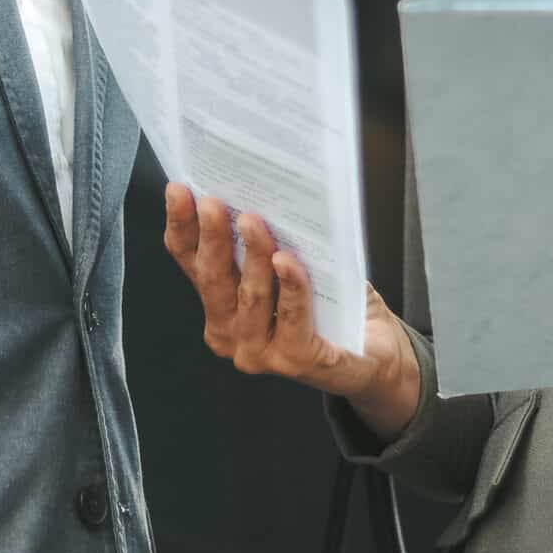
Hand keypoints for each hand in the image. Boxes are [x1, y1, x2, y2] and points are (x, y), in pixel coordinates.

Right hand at [160, 184, 421, 439]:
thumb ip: (266, 242)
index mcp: (221, 306)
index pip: (192, 263)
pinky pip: (292, 317)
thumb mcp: (289, 264)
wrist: (374, 351)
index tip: (178, 191)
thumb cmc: (330, 304)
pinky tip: (288, 261)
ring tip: (253, 222)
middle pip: (214, 280)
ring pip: (250, 297)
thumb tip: (253, 193)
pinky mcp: (296, 361)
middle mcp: (231, 334)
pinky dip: (291, 286)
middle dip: (212, 238)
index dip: (182, 227)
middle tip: (213, 203)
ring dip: (252, 255)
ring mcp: (260, 353)